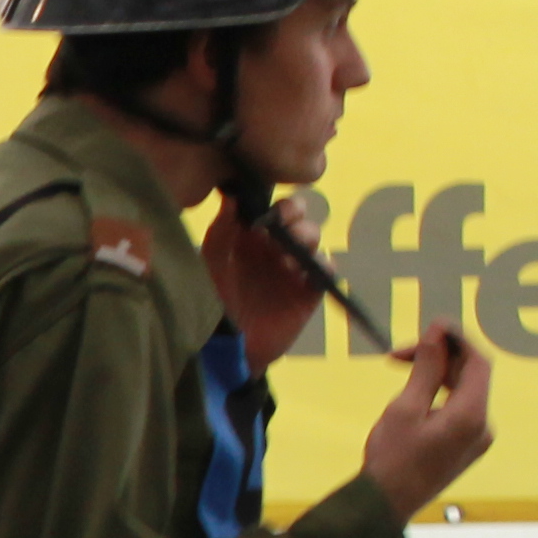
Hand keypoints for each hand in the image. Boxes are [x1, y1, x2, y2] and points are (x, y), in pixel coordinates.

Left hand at [203, 196, 326, 370]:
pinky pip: (325, 273)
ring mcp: (294, 269)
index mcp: (254, 234)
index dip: (283, 204)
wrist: (222, 345)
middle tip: (286, 227)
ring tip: (287, 257)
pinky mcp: (308, 292)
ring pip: (313, 241)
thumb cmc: (211, 297)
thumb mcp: (213, 258)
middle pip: (300, 220)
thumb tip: (233, 193)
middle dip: (297, 219)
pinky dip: (323, 266)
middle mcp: (276, 247)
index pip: (278, 208)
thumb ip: (224, 226)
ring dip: (305, 240)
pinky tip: (310, 270)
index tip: (276, 210)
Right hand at [360, 323, 494, 521]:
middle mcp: (482, 427)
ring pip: (464, 392)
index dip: (457, 340)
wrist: (383, 506)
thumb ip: (425, 369)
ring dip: (437, 375)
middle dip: (441, 357)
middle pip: (471, 376)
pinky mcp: (465, 448)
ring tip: (401, 368)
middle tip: (403, 350)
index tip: (430, 327)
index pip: (477, 363)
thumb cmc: (391, 459)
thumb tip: (437, 335)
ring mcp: (476, 439)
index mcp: (472, 416)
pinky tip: (413, 394)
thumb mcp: (405, 408)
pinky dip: (439, 394)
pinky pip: (459, 409)